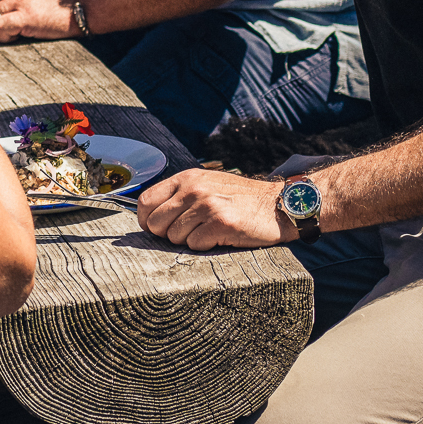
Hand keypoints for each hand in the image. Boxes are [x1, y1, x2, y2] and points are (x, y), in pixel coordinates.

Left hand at [136, 167, 292, 250]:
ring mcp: (207, 205)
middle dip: (167, 234)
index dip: (146, 220)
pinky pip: (194, 245)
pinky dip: (205, 246)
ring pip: (173, 237)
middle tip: (189, 231)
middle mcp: (193, 189)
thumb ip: (179, 195)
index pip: (145, 201)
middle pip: (155, 223)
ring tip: (209, 230)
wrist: (277, 204)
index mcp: (186, 178)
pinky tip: (220, 236)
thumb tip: (147, 216)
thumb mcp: (207, 185)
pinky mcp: (220, 223)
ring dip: (189, 240)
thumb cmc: (240, 199)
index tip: (157, 228)